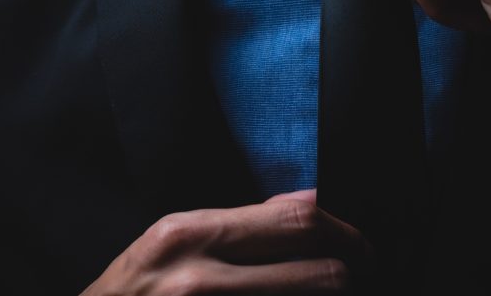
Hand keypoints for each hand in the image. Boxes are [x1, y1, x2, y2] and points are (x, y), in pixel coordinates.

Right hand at [80, 188, 373, 294]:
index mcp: (189, 234)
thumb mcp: (171, 242)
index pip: (295, 222)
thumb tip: (311, 203)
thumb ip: (239, 223)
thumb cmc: (130, 293)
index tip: (360, 247)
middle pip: (318, 274)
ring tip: (322, 292)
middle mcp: (198, 280)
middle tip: (357, 277)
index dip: (343, 233)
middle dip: (348, 276)